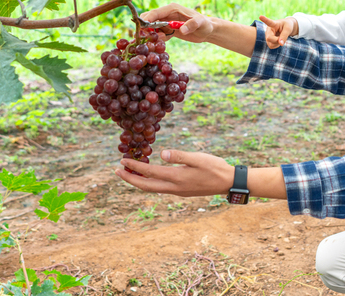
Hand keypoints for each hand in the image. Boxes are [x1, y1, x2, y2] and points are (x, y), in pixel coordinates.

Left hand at [116, 150, 233, 196]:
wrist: (228, 182)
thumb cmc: (215, 167)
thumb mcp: (199, 158)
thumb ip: (180, 156)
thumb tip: (162, 154)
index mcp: (177, 177)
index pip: (150, 172)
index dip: (134, 167)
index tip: (122, 161)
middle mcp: (174, 187)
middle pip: (146, 186)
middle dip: (129, 179)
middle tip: (116, 171)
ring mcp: (178, 191)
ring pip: (152, 188)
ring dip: (138, 181)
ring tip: (128, 173)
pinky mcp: (182, 191)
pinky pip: (160, 188)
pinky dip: (149, 182)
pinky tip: (149, 176)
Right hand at [140, 3, 212, 42]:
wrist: (208, 31)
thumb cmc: (205, 24)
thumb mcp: (200, 23)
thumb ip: (192, 25)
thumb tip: (182, 29)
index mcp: (172, 9)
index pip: (156, 12)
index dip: (147, 19)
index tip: (142, 28)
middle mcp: (167, 14)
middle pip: (150, 19)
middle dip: (145, 27)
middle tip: (145, 37)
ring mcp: (167, 22)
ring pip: (152, 27)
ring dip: (151, 34)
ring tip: (157, 41)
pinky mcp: (169, 30)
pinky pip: (158, 34)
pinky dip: (157, 39)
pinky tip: (163, 42)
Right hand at [259, 15, 298, 48]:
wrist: (286, 28)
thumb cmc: (287, 26)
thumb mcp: (288, 29)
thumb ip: (284, 36)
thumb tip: (280, 44)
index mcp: (273, 24)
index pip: (268, 22)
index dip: (264, 19)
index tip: (260, 16)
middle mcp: (268, 29)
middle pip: (269, 38)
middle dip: (277, 41)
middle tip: (282, 38)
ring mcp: (267, 35)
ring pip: (270, 44)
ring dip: (277, 44)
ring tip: (280, 38)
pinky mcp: (268, 40)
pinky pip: (271, 46)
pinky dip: (276, 45)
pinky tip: (278, 40)